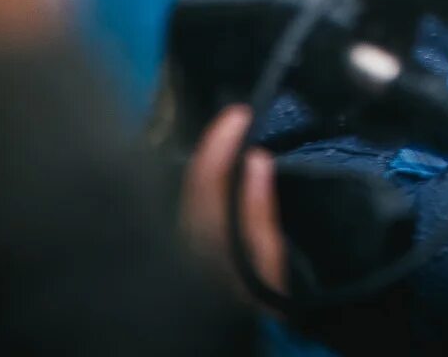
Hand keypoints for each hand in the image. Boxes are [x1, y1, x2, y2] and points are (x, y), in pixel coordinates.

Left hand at [180, 105, 286, 300]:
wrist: (222, 333)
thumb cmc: (255, 298)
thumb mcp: (267, 259)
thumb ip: (259, 210)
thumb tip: (257, 158)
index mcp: (207, 233)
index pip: (206, 176)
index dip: (220, 141)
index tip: (240, 113)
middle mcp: (185, 232)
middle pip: (193, 179)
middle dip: (213, 144)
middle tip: (239, 117)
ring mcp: (180, 239)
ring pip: (190, 189)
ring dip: (210, 159)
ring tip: (233, 134)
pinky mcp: (183, 244)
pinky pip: (192, 200)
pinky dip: (208, 178)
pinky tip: (222, 169)